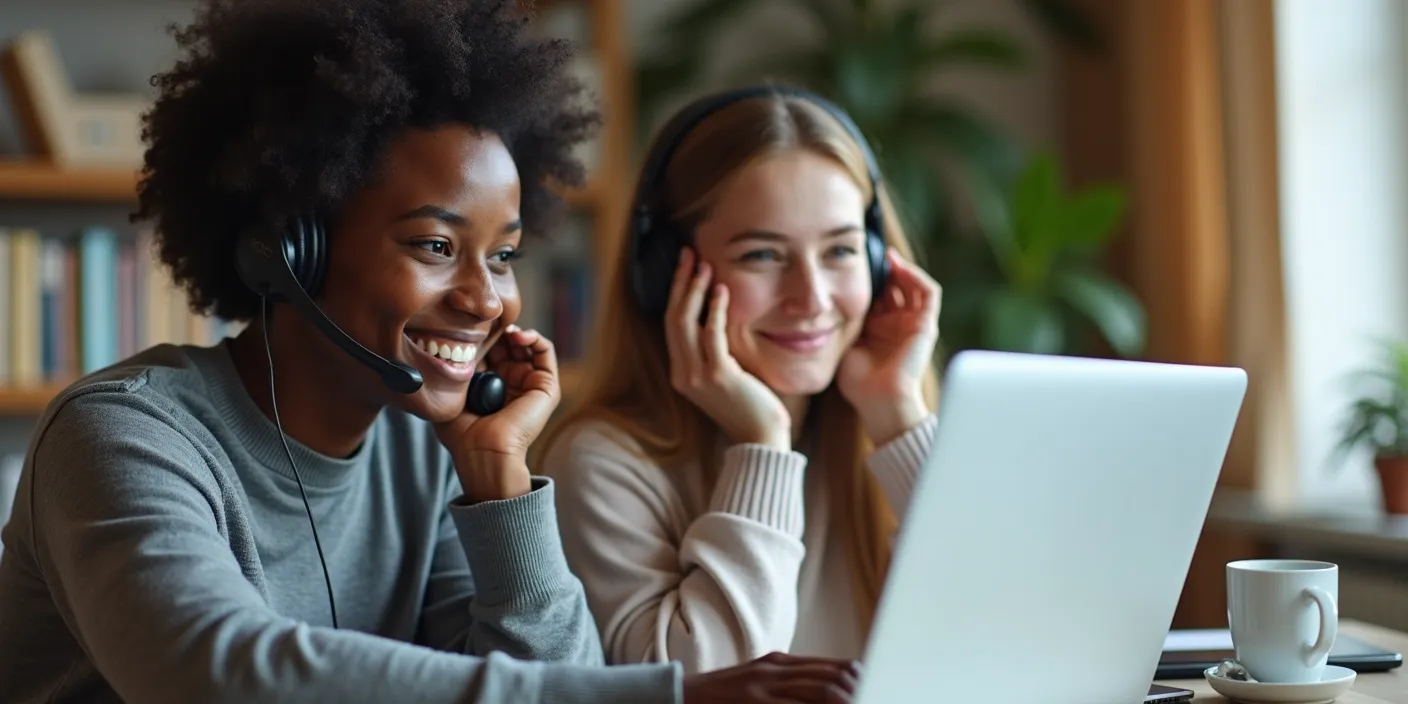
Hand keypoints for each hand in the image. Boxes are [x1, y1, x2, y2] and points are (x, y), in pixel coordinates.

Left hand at [433, 324, 559, 502]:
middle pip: (508, 345)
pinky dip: (534, 337)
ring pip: (527, 345)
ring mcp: (530, 384)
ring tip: (504, 329)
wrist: (483, 451)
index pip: (490, 351)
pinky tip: (517, 335)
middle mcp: (512, 384)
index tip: (468, 328)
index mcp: (491, 387)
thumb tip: (451, 346)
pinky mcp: (546, 386)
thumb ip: (452, 374)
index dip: (481, 337)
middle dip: (498, 332)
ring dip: (516, 332)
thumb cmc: (463, 434)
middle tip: (486, 325)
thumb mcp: (451, 397)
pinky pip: (545, 351)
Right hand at [667, 248, 791, 448]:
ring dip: (694, 290)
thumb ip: (714, 351)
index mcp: (681, 373)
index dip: (675, 292)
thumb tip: (718, 316)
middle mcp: (682, 374)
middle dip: (680, 283)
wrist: (761, 438)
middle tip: (689, 255)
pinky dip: (716, 309)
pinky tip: (723, 290)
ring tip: (705, 266)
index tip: (685, 266)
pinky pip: (711, 334)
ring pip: (685, 322)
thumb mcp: (724, 376)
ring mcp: (697, 376)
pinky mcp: (718, 375)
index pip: (670, 324)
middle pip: (672, 318)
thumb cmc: (749, 406)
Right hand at [682, 652, 860, 703]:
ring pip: (818, 692)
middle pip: (830, 679)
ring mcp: (763, 687)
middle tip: (878, 696)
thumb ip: (788, 684)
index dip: (857, 679)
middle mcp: (774, 671)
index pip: (830, 667)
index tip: (874, 686)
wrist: (681, 696)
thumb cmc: (722, 696)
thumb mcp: (757, 682)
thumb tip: (825, 687)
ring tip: (860, 703)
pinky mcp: (754, 702)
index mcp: (778, 663)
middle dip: (856, 693)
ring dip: (842, 701)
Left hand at [838, 248, 940, 445]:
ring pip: (914, 285)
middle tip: (871, 251)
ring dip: (902, 268)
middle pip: (897, 285)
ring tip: (887, 255)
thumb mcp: (844, 341)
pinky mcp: (926, 326)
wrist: (879, 402)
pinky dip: (916, 276)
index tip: (853, 259)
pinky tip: (899, 266)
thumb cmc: (858, 381)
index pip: (879, 293)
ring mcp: (914, 324)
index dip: (869, 276)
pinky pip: (928, 293)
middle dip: (885, 267)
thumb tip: (822, 300)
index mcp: (880, 328)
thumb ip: (841, 321)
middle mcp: (898, 324)